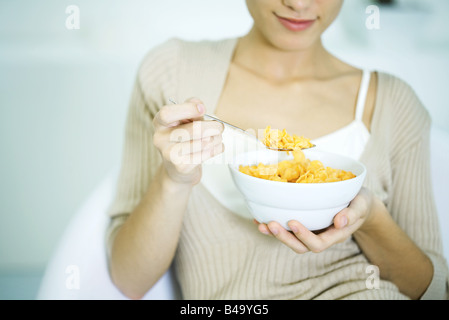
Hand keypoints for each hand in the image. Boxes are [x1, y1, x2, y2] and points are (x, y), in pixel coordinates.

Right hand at [153, 98, 223, 184]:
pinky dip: (216, 149)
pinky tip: (215, 147)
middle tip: (219, 127)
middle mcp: (160, 138)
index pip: (167, 113)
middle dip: (212, 127)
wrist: (177, 168)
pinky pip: (206, 155)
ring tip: (217, 137)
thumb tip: (199, 105)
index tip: (203, 109)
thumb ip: (191, 108)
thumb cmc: (183, 139)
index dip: (187, 109)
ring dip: (216, 139)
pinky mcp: (181, 167)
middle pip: (193, 129)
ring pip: (203, 143)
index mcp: (160, 123)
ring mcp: (169, 154)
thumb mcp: (185, 120)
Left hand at [256, 187, 379, 252]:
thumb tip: (340, 222)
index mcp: (335, 235)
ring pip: (291, 240)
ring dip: (275, 234)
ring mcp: (311, 232)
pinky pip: (287, 230)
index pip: (318, 243)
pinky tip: (260, 218)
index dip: (303, 236)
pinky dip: (273, 226)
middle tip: (271, 223)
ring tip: (261, 224)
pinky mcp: (304, 224)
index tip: (292, 222)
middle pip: (300, 246)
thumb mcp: (361, 205)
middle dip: (284, 237)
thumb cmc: (360, 202)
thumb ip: (353, 213)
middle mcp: (321, 236)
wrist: (357, 202)